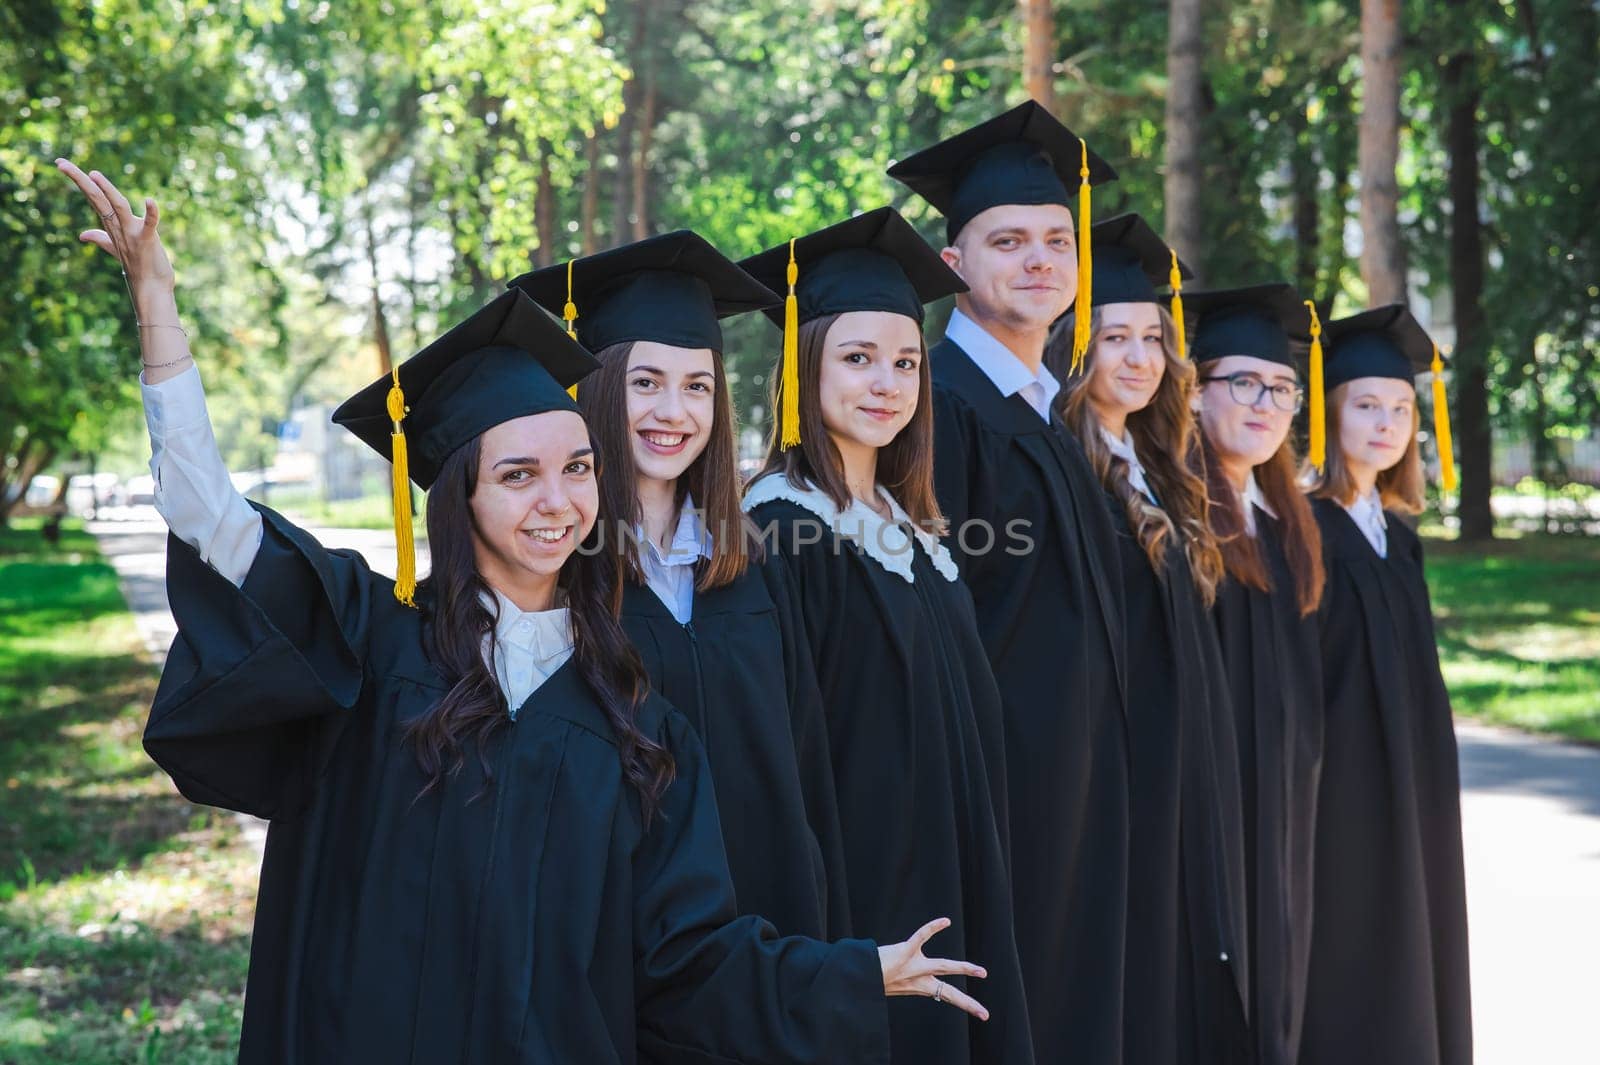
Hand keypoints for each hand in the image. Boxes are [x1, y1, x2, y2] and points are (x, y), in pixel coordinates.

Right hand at [55, 159, 174, 297]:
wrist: (151, 290)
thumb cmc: (138, 267)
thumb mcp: (116, 249)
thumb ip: (101, 239)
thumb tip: (83, 235)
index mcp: (111, 225)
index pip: (93, 198)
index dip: (79, 180)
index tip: (61, 163)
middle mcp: (119, 228)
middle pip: (98, 199)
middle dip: (80, 180)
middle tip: (61, 163)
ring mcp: (132, 234)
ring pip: (118, 207)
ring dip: (108, 191)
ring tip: (94, 175)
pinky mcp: (148, 242)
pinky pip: (149, 225)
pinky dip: (151, 214)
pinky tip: (150, 200)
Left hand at [878, 917, 989, 1020]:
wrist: (855, 975)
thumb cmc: (873, 976)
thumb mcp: (895, 981)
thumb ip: (909, 978)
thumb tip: (915, 975)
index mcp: (918, 986)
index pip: (947, 995)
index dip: (966, 1003)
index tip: (983, 1014)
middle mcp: (918, 979)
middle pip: (948, 991)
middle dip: (967, 1002)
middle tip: (984, 1013)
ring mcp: (913, 965)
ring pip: (942, 966)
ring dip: (963, 968)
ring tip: (981, 971)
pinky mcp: (903, 951)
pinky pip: (920, 937)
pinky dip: (933, 928)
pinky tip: (945, 921)